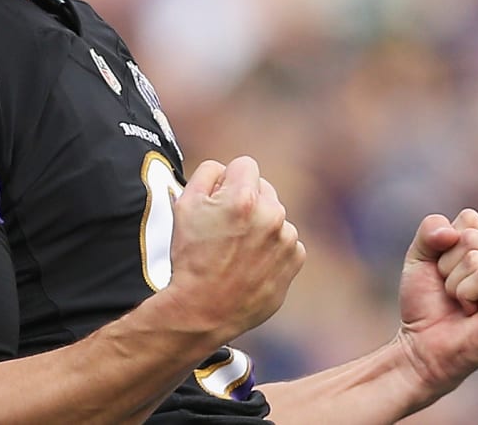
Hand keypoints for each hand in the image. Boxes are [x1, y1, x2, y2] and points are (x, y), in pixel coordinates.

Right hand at [166, 156, 306, 342]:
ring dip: (261, 227)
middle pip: (263, 189)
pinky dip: (272, 249)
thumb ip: (207, 174)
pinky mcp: (294, 260)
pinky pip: (287, 243)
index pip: (244, 166)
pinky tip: (251, 264)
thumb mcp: (184, 206)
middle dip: (247, 202)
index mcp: (244, 197)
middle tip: (225, 229)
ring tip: (236, 251)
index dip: (228, 181)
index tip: (219, 200)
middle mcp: (271, 215)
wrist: (202, 311)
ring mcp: (286, 239)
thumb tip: (225, 169)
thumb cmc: (190, 259)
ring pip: (275, 217)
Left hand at [394, 209, 477, 399]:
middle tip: (451, 292)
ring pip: (475, 256)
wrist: (421, 347)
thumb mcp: (419, 257)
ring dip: (453, 282)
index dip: (443, 245)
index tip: (443, 272)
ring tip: (460, 303)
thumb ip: (430, 230)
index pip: (469, 219)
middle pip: (471, 236)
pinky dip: (464, 293)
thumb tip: (452, 232)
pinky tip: (469, 313)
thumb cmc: (425, 304)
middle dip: (447, 265)